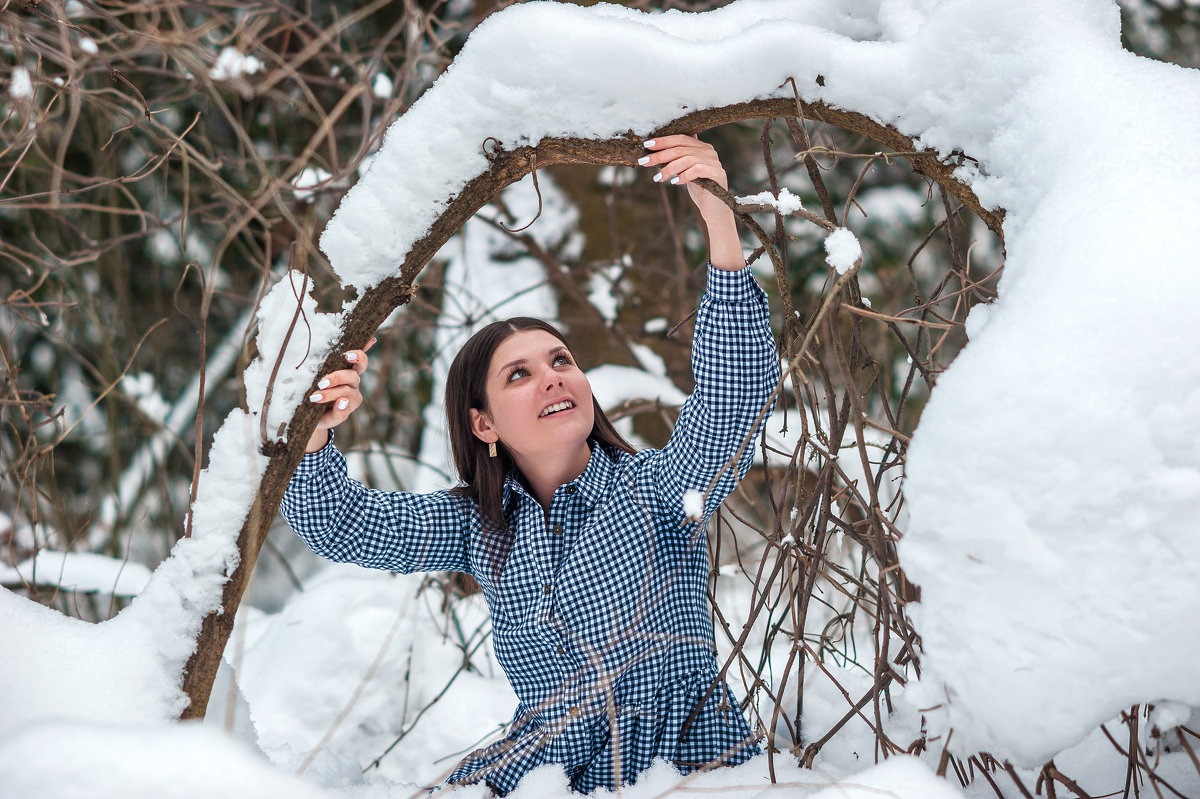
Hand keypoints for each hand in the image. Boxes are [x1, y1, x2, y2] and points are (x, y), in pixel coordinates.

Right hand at [305, 337, 375, 452]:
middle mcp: (354, 386)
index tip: (317, 397)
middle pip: (352, 378)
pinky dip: (366, 347)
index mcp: (351, 400)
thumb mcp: (327, 420)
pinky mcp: (347, 363)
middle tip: (321, 383)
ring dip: (343, 367)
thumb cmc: (320, 416)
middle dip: (336, 379)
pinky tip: (372, 340)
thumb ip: (337, 414)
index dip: (333, 395)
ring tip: (329, 370)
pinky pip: (360, 356)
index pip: (346, 396)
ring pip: (355, 368)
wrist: (316, 413)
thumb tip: (342, 401)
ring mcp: (352, 375)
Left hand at [639, 135, 743, 270]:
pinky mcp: (717, 173)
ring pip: (686, 159)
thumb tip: (659, 148)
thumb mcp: (686, 171)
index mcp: (701, 147)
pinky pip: (696, 170)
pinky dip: (683, 176)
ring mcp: (714, 161)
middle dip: (660, 155)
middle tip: (644, 161)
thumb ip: (678, 158)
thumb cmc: (699, 189)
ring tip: (658, 178)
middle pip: (680, 149)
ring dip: (669, 169)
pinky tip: (674, 182)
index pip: (680, 138)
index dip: (663, 141)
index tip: (647, 145)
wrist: (714, 208)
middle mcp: (709, 151)